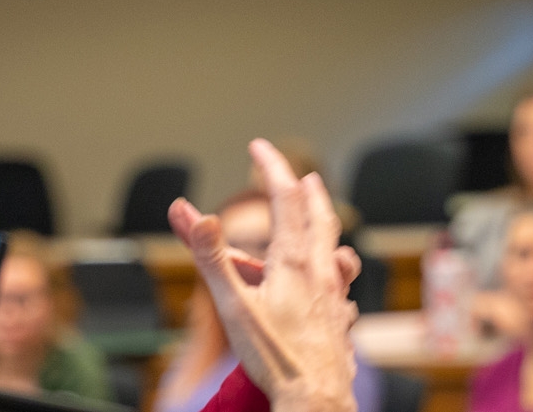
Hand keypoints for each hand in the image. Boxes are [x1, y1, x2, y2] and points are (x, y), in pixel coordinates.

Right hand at [168, 139, 360, 411]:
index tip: (259, 146)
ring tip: (321, 218)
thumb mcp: (232, 306)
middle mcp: (321, 271)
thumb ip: (212, 258)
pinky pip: (339, 284)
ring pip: (335, 248)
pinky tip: (330, 282)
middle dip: (307, 191)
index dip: (271, 167)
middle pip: (319, 216)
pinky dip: (332, 270)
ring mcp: (335, 295)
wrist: (315, 398)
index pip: (285, 197)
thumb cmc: (275, 357)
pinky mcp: (340, 318)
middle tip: (302, 176)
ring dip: (325, 226)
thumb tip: (192, 213)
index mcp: (294, 260)